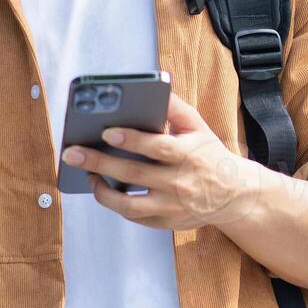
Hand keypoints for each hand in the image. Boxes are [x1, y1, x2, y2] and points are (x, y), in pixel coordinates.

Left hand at [62, 92, 268, 230]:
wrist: (234, 195)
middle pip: (134, 173)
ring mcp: (172, 206)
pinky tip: (103, 189)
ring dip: (103, 191)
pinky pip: (134, 216)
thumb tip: (156, 85)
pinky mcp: (166, 222)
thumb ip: (176, 108)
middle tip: (72, 153)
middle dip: (100, 161)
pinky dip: (115, 205)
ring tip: (87, 175)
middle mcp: (179, 182)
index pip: (157, 147)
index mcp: (188, 154)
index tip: (107, 131)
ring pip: (130, 204)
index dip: (132, 139)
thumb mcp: (198, 128)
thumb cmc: (209, 154)